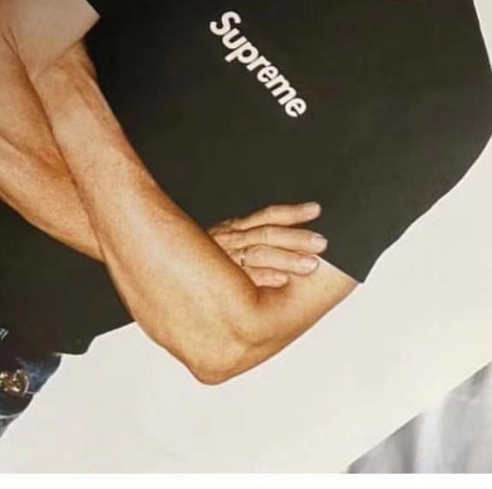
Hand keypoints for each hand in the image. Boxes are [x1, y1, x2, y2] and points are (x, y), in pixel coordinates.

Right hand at [209, 203, 326, 287]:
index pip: (268, 216)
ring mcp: (225, 259)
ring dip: (286, 258)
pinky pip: (244, 277)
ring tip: (310, 264)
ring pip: (258, 253)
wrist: (170, 276)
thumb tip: (290, 238)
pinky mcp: (220, 280)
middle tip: (321, 243)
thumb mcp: (227, 243)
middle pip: (267, 234)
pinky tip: (281, 280)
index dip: (292, 212)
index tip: (315, 210)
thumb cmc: (207, 263)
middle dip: (296, 238)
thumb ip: (251, 238)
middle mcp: (230, 239)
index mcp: (236, 229)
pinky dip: (263, 277)